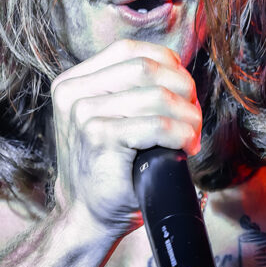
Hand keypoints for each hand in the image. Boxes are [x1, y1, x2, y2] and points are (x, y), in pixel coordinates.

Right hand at [50, 39, 201, 235]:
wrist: (89, 216)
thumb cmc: (109, 169)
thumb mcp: (109, 119)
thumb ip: (128, 91)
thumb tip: (177, 68)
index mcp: (72, 83)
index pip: (129, 50)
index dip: (166, 63)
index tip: (183, 90)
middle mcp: (72, 93)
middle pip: (146, 68)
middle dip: (182, 89)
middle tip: (192, 117)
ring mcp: (83, 114)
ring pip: (157, 96)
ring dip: (187, 116)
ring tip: (191, 135)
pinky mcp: (98, 137)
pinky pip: (158, 125)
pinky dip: (181, 135)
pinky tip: (185, 147)